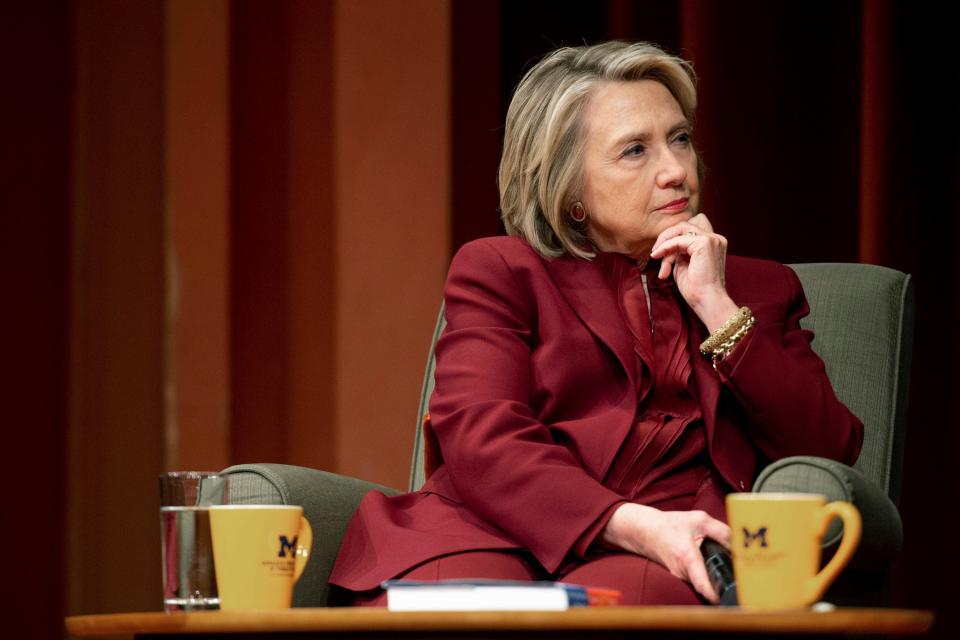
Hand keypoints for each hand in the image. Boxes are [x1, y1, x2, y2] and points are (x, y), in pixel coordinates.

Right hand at [601, 502, 731, 602]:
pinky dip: (707, 573)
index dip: (717, 595)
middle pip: (709, 585)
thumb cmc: (670, 525)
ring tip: (728, 567)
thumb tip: (740, 547)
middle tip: (743, 578)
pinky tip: (711, 563)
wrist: (644, 530)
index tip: (732, 599)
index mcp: (688, 558)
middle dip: (724, 582)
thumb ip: (722, 532)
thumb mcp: (699, 520)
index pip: (703, 585)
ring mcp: (680, 577)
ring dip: (716, 576)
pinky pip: (698, 579)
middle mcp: (683, 572)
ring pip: (705, 582)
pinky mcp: (680, 576)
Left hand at [649, 214, 737, 331]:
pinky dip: (666, 247)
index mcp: (713, 243)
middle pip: (684, 225)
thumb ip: (678, 251)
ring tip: (657, 258)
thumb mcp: (683, 264)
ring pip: (680, 229)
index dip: (674, 236)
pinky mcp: (704, 243)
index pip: (689, 229)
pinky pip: (678, 239)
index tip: (661, 253)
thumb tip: (664, 244)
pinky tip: (658, 256)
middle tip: (656, 253)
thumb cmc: (695, 288)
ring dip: (666, 243)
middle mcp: (715, 238)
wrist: (706, 301)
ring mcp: (711, 239)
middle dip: (667, 237)